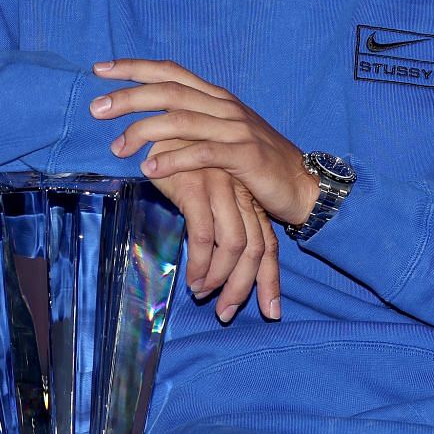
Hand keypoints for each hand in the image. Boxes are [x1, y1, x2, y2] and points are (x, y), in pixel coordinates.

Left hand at [89, 59, 319, 226]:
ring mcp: (236, 129)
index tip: (99, 69)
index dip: (134, 67)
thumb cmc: (256, 162)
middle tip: (96, 109)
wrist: (303, 184)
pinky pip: (201, 154)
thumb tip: (147, 124)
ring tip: (115, 149)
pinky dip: (172, 161)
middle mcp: (224, 106)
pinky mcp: (244, 156)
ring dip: (142, 133)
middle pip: (168, 92)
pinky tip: (148, 171)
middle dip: (128, 97)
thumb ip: (191, 124)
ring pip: (180, 121)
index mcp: (216, 97)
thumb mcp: (222, 135)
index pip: (170, 72)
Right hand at [141, 139, 279, 322]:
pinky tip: (191, 277)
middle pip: (257, 250)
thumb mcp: (206, 189)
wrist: (163, 120)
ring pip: (234, 246)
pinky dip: (200, 263)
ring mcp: (222, 189)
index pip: (268, 244)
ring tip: (202, 294)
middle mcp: (241, 194)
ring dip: (219, 278)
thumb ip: (215, 218)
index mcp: (247, 196)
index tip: (270, 311)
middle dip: (244, 287)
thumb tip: (212, 258)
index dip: (270, 280)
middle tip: (224, 313)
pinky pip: (205, 235)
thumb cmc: (180, 158)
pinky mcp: (198, 187)